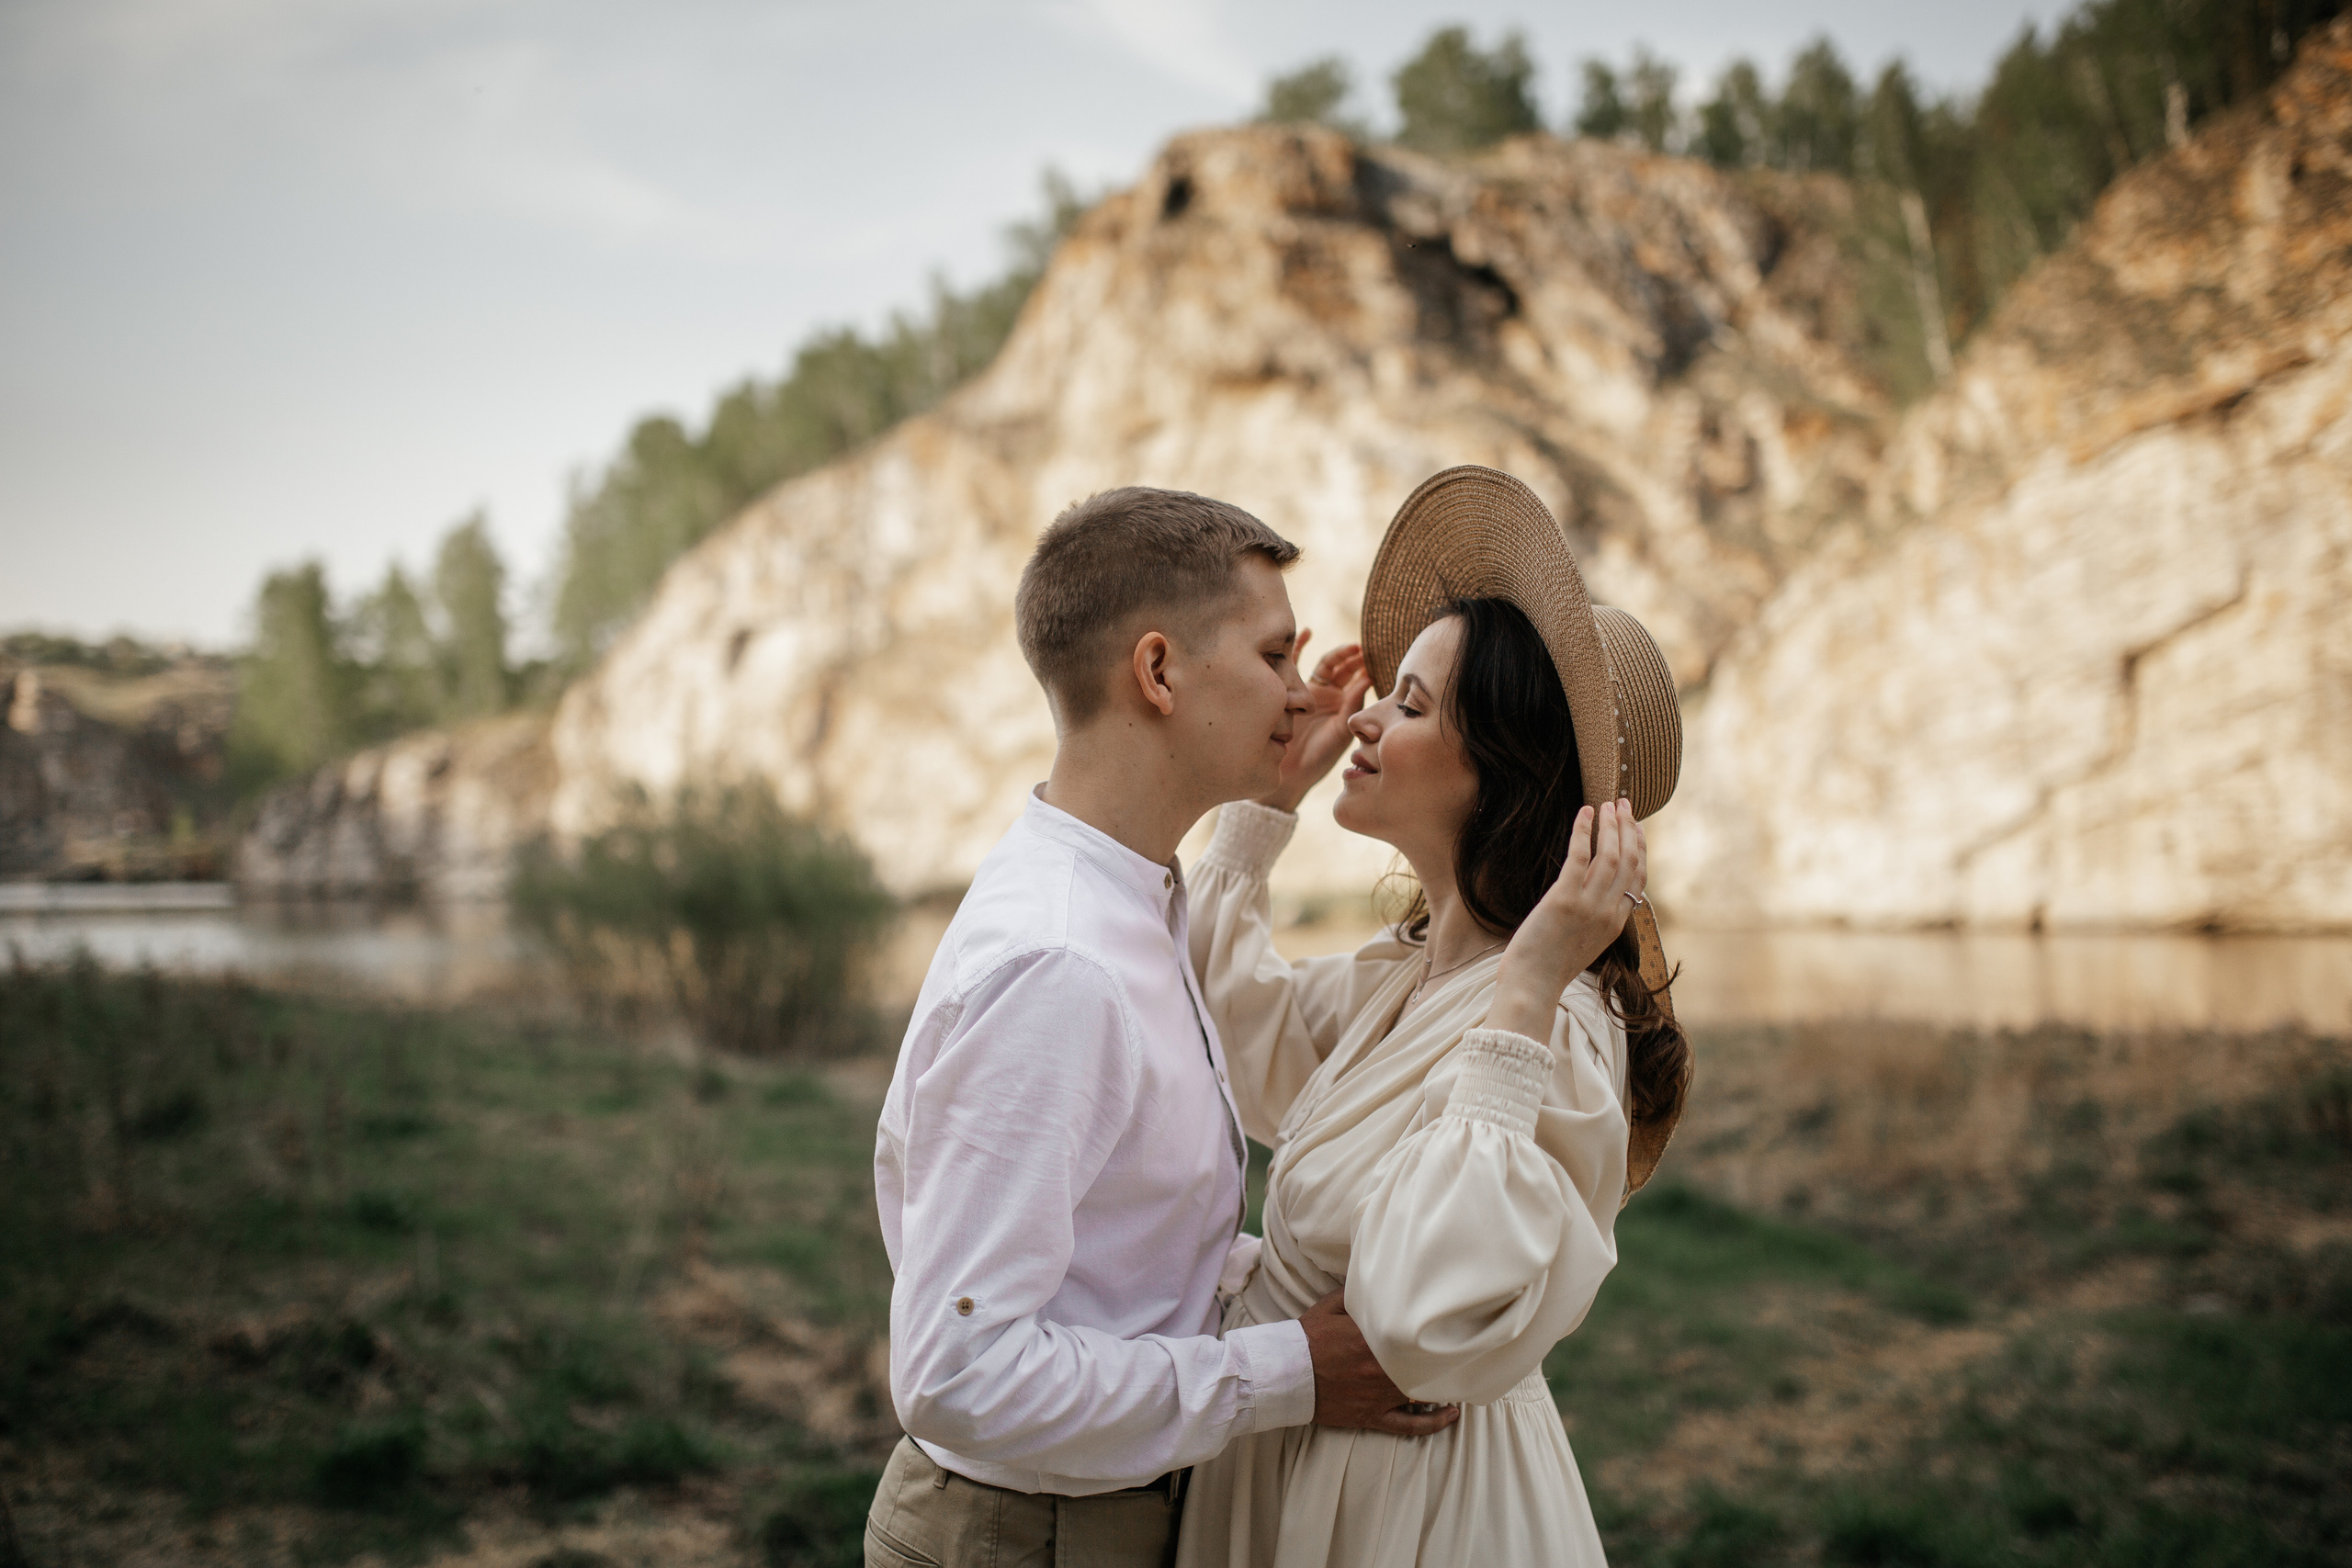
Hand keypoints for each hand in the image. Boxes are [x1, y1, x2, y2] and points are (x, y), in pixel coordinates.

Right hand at [1259, 633, 1371, 812]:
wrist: (1288, 772)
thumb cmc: (1317, 758)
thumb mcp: (1341, 732)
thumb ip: (1352, 705)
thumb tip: (1368, 679)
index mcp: (1344, 706)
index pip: (1359, 680)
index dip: (1368, 668)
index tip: (1378, 658)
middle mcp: (1329, 696)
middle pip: (1344, 668)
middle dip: (1355, 657)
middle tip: (1365, 649)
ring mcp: (1309, 691)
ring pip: (1325, 664)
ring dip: (1337, 653)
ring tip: (1350, 647)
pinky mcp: (1290, 689)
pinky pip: (1294, 663)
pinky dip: (1300, 646)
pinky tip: (1308, 631)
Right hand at [1299, 1287, 1459, 1435]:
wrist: (1285, 1375)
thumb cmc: (1307, 1339)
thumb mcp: (1329, 1306)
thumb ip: (1355, 1293)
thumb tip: (1377, 1281)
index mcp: (1372, 1339)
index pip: (1412, 1335)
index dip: (1433, 1331)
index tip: (1450, 1325)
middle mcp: (1381, 1369)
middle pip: (1423, 1363)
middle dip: (1443, 1357)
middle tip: (1463, 1349)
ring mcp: (1379, 1396)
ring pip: (1422, 1391)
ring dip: (1441, 1384)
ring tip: (1459, 1374)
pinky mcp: (1373, 1416)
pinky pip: (1409, 1425)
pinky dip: (1433, 1423)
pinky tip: (1451, 1415)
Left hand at [1482, 799, 1646, 1041]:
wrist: (1532, 986)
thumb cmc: (1549, 966)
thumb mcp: (1584, 941)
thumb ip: (1595, 917)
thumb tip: (1593, 892)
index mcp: (1616, 923)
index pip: (1639, 877)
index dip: (1639, 848)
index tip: (1636, 827)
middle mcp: (1608, 912)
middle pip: (1629, 861)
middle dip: (1629, 829)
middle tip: (1624, 804)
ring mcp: (1588, 906)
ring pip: (1610, 855)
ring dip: (1611, 826)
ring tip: (1607, 804)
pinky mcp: (1564, 899)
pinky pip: (1580, 856)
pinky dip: (1584, 831)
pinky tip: (1585, 813)